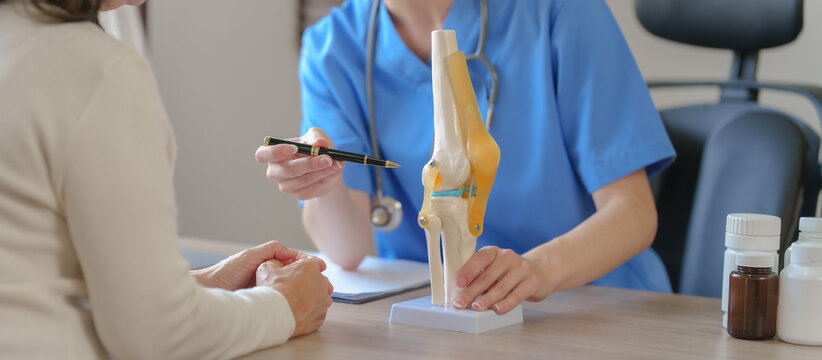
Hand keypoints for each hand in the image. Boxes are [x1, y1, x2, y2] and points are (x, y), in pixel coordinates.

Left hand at [191, 241, 309, 290]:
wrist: (210, 290)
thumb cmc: (226, 271)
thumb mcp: (251, 255)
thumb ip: (271, 250)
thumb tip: (291, 252)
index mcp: (268, 262)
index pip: (294, 260)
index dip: (308, 263)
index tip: (320, 266)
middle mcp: (269, 274)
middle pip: (296, 274)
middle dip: (312, 277)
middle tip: (324, 282)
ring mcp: (267, 287)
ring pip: (292, 285)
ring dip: (306, 288)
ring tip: (318, 291)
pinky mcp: (264, 299)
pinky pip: (283, 297)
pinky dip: (295, 298)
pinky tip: (302, 300)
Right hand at [255, 127, 344, 199]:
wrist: (327, 165)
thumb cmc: (315, 147)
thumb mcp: (317, 136)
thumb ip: (318, 137)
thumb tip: (320, 143)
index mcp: (272, 153)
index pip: (262, 155)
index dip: (275, 152)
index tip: (293, 148)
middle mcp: (275, 171)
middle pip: (287, 171)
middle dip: (310, 164)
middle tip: (328, 158)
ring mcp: (286, 185)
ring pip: (303, 180)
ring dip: (323, 171)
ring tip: (337, 163)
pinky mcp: (299, 194)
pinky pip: (312, 189)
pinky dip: (326, 179)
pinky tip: (334, 171)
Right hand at [256, 257, 333, 337]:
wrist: (274, 315)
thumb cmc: (272, 291)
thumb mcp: (267, 268)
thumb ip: (275, 263)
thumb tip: (276, 264)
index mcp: (311, 266)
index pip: (310, 263)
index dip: (300, 269)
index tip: (293, 275)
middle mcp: (322, 282)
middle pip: (316, 280)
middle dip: (307, 283)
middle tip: (291, 290)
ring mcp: (324, 299)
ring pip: (320, 296)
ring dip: (311, 298)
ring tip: (294, 303)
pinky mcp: (321, 316)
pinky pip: (317, 312)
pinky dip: (309, 312)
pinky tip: (297, 312)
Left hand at [452, 246, 543, 313]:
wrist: (539, 270)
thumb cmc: (508, 271)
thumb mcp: (494, 266)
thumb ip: (479, 274)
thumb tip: (459, 291)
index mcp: (494, 252)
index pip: (480, 258)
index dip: (468, 270)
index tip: (458, 282)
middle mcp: (508, 257)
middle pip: (487, 276)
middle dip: (471, 291)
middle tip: (460, 303)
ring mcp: (521, 269)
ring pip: (500, 287)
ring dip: (486, 299)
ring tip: (476, 307)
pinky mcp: (532, 282)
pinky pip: (516, 295)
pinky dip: (505, 304)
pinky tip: (496, 309)